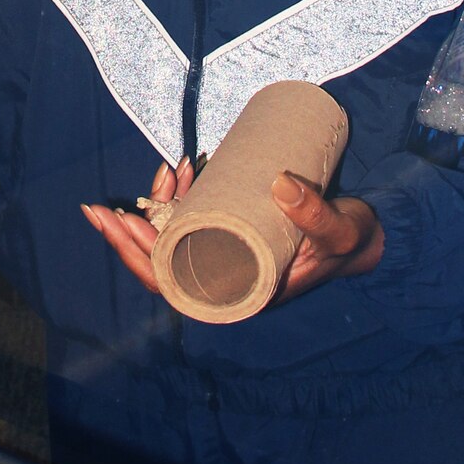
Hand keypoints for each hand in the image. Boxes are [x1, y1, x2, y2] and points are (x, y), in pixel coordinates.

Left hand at [81, 160, 383, 302]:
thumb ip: (316, 212)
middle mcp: (223, 278)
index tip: (122, 227)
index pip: (173, 286)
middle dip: (126, 235)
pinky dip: (182, 195)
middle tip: (97, 208)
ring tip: (159, 173)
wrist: (366, 237)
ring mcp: (224, 254)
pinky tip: (179, 170)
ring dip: (155, 207)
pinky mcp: (231, 231)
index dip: (139, 260)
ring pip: (173, 239)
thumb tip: (281, 184)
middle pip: (160, 264)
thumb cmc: (349, 242)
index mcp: (238, 294)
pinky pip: (193, 218)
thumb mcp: (338, 231)